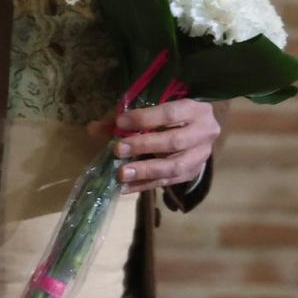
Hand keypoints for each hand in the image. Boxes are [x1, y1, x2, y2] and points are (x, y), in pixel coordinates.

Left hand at [92, 99, 219, 192]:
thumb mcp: (152, 109)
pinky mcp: (194, 173)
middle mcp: (204, 132)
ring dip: (145, 171)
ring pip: (175, 166)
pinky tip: (125, 187)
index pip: (170, 114)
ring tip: (122, 174)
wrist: (199, 128)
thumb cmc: (170, 115)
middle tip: (118, 150)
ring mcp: (201, 155)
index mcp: (194, 110)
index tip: (120, 123)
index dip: (144, 119)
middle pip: (174, 142)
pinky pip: (169, 182)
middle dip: (143, 146)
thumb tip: (93, 129)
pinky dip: (145, 185)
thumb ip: (124, 119)